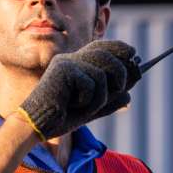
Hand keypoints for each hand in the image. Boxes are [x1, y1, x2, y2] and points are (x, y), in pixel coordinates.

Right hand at [17, 40, 142, 138]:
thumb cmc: (61, 118)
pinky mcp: (63, 70)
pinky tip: (72, 106)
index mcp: (75, 64)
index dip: (119, 48)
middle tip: (121, 86)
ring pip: (101, 71)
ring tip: (88, 106)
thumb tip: (130, 93)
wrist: (38, 125)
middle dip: (120, 70)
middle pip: (104, 54)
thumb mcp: (92, 109)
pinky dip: (88, 100)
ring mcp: (66, 63)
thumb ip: (109, 101)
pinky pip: (91, 83)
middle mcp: (70, 59)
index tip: (134, 53)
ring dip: (102, 94)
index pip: (101, 47)